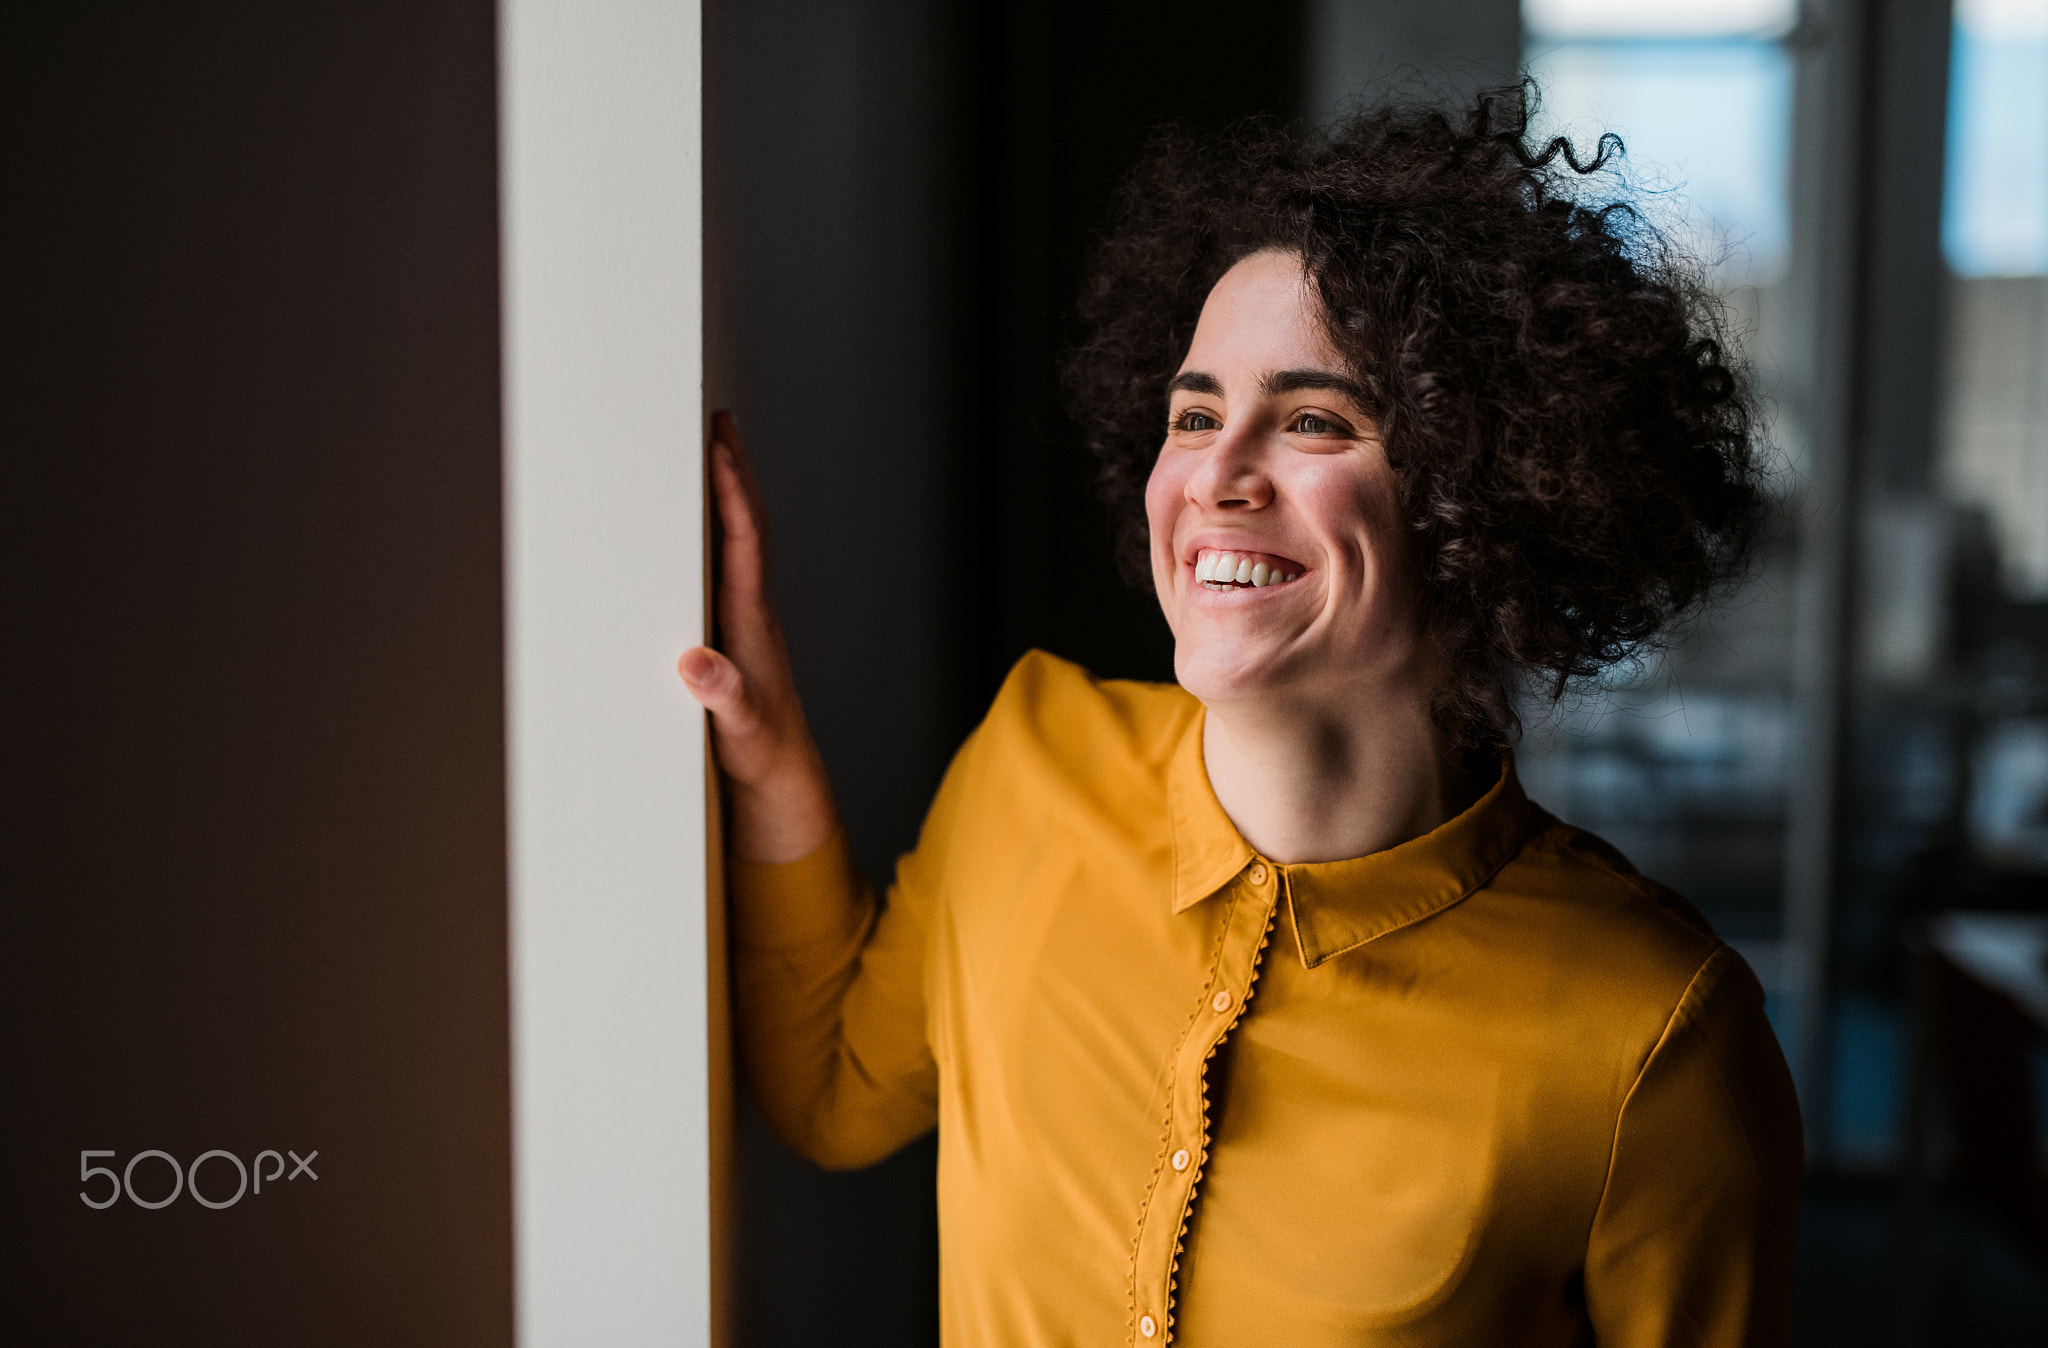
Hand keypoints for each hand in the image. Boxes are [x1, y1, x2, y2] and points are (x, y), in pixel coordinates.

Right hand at [679, 412, 838, 862]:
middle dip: (732, 473)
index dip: (732, 493)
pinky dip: (714, 536)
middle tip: (718, 421)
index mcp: (752, 623)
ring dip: (724, 497)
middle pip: (745, 527)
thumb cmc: (764, 757)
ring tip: (708, 451)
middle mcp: (752, 613)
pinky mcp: (732, 636)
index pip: (745, 543)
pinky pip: (724, 569)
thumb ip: (725, 700)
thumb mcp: (741, 732)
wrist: (783, 782)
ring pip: (736, 544)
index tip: (719, 447)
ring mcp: (744, 622)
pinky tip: (693, 527)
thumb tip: (697, 664)